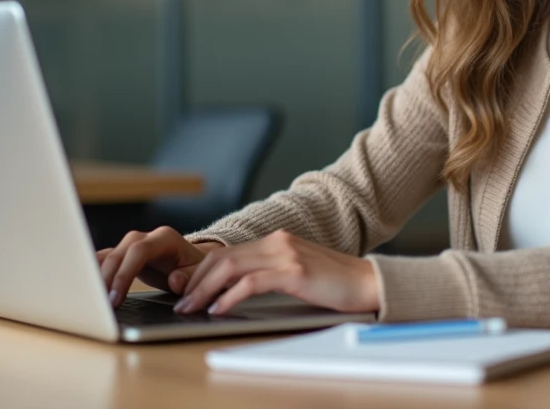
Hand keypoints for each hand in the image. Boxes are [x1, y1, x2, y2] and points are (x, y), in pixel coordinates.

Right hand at [97, 226, 223, 306]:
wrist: (189, 262)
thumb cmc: (194, 269)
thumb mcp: (199, 273)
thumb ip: (189, 277)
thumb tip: (174, 280)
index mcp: (164, 238)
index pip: (138, 251)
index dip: (125, 274)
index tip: (116, 298)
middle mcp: (144, 237)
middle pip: (118, 253)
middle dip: (107, 279)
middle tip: (101, 305)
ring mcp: (130, 244)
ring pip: (106, 256)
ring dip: (96, 278)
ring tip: (92, 302)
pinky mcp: (122, 255)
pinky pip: (103, 261)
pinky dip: (94, 275)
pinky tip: (88, 292)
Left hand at [175, 229, 379, 315]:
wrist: (369, 282)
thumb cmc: (334, 283)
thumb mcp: (297, 272)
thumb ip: (269, 273)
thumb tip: (234, 289)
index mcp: (277, 240)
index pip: (227, 252)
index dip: (200, 270)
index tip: (183, 288)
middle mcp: (278, 242)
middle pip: (223, 257)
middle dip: (195, 280)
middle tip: (179, 300)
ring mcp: (286, 254)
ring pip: (231, 268)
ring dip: (205, 289)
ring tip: (191, 307)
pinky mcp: (294, 272)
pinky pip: (251, 283)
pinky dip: (229, 296)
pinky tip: (219, 308)